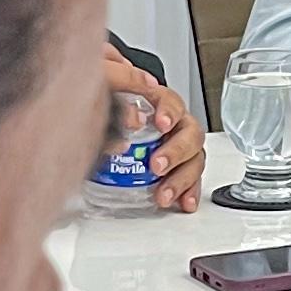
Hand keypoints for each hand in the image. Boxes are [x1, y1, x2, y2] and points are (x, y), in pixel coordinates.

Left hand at [103, 46, 202, 211]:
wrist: (96, 135)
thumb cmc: (105, 112)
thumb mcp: (103, 91)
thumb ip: (111, 87)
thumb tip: (128, 113)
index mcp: (156, 103)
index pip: (171, 101)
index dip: (169, 111)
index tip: (161, 123)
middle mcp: (172, 125)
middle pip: (190, 133)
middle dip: (176, 151)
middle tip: (157, 165)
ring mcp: (176, 148)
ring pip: (194, 159)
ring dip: (182, 178)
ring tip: (163, 194)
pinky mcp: (175, 171)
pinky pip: (190, 181)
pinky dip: (189, 192)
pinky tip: (183, 203)